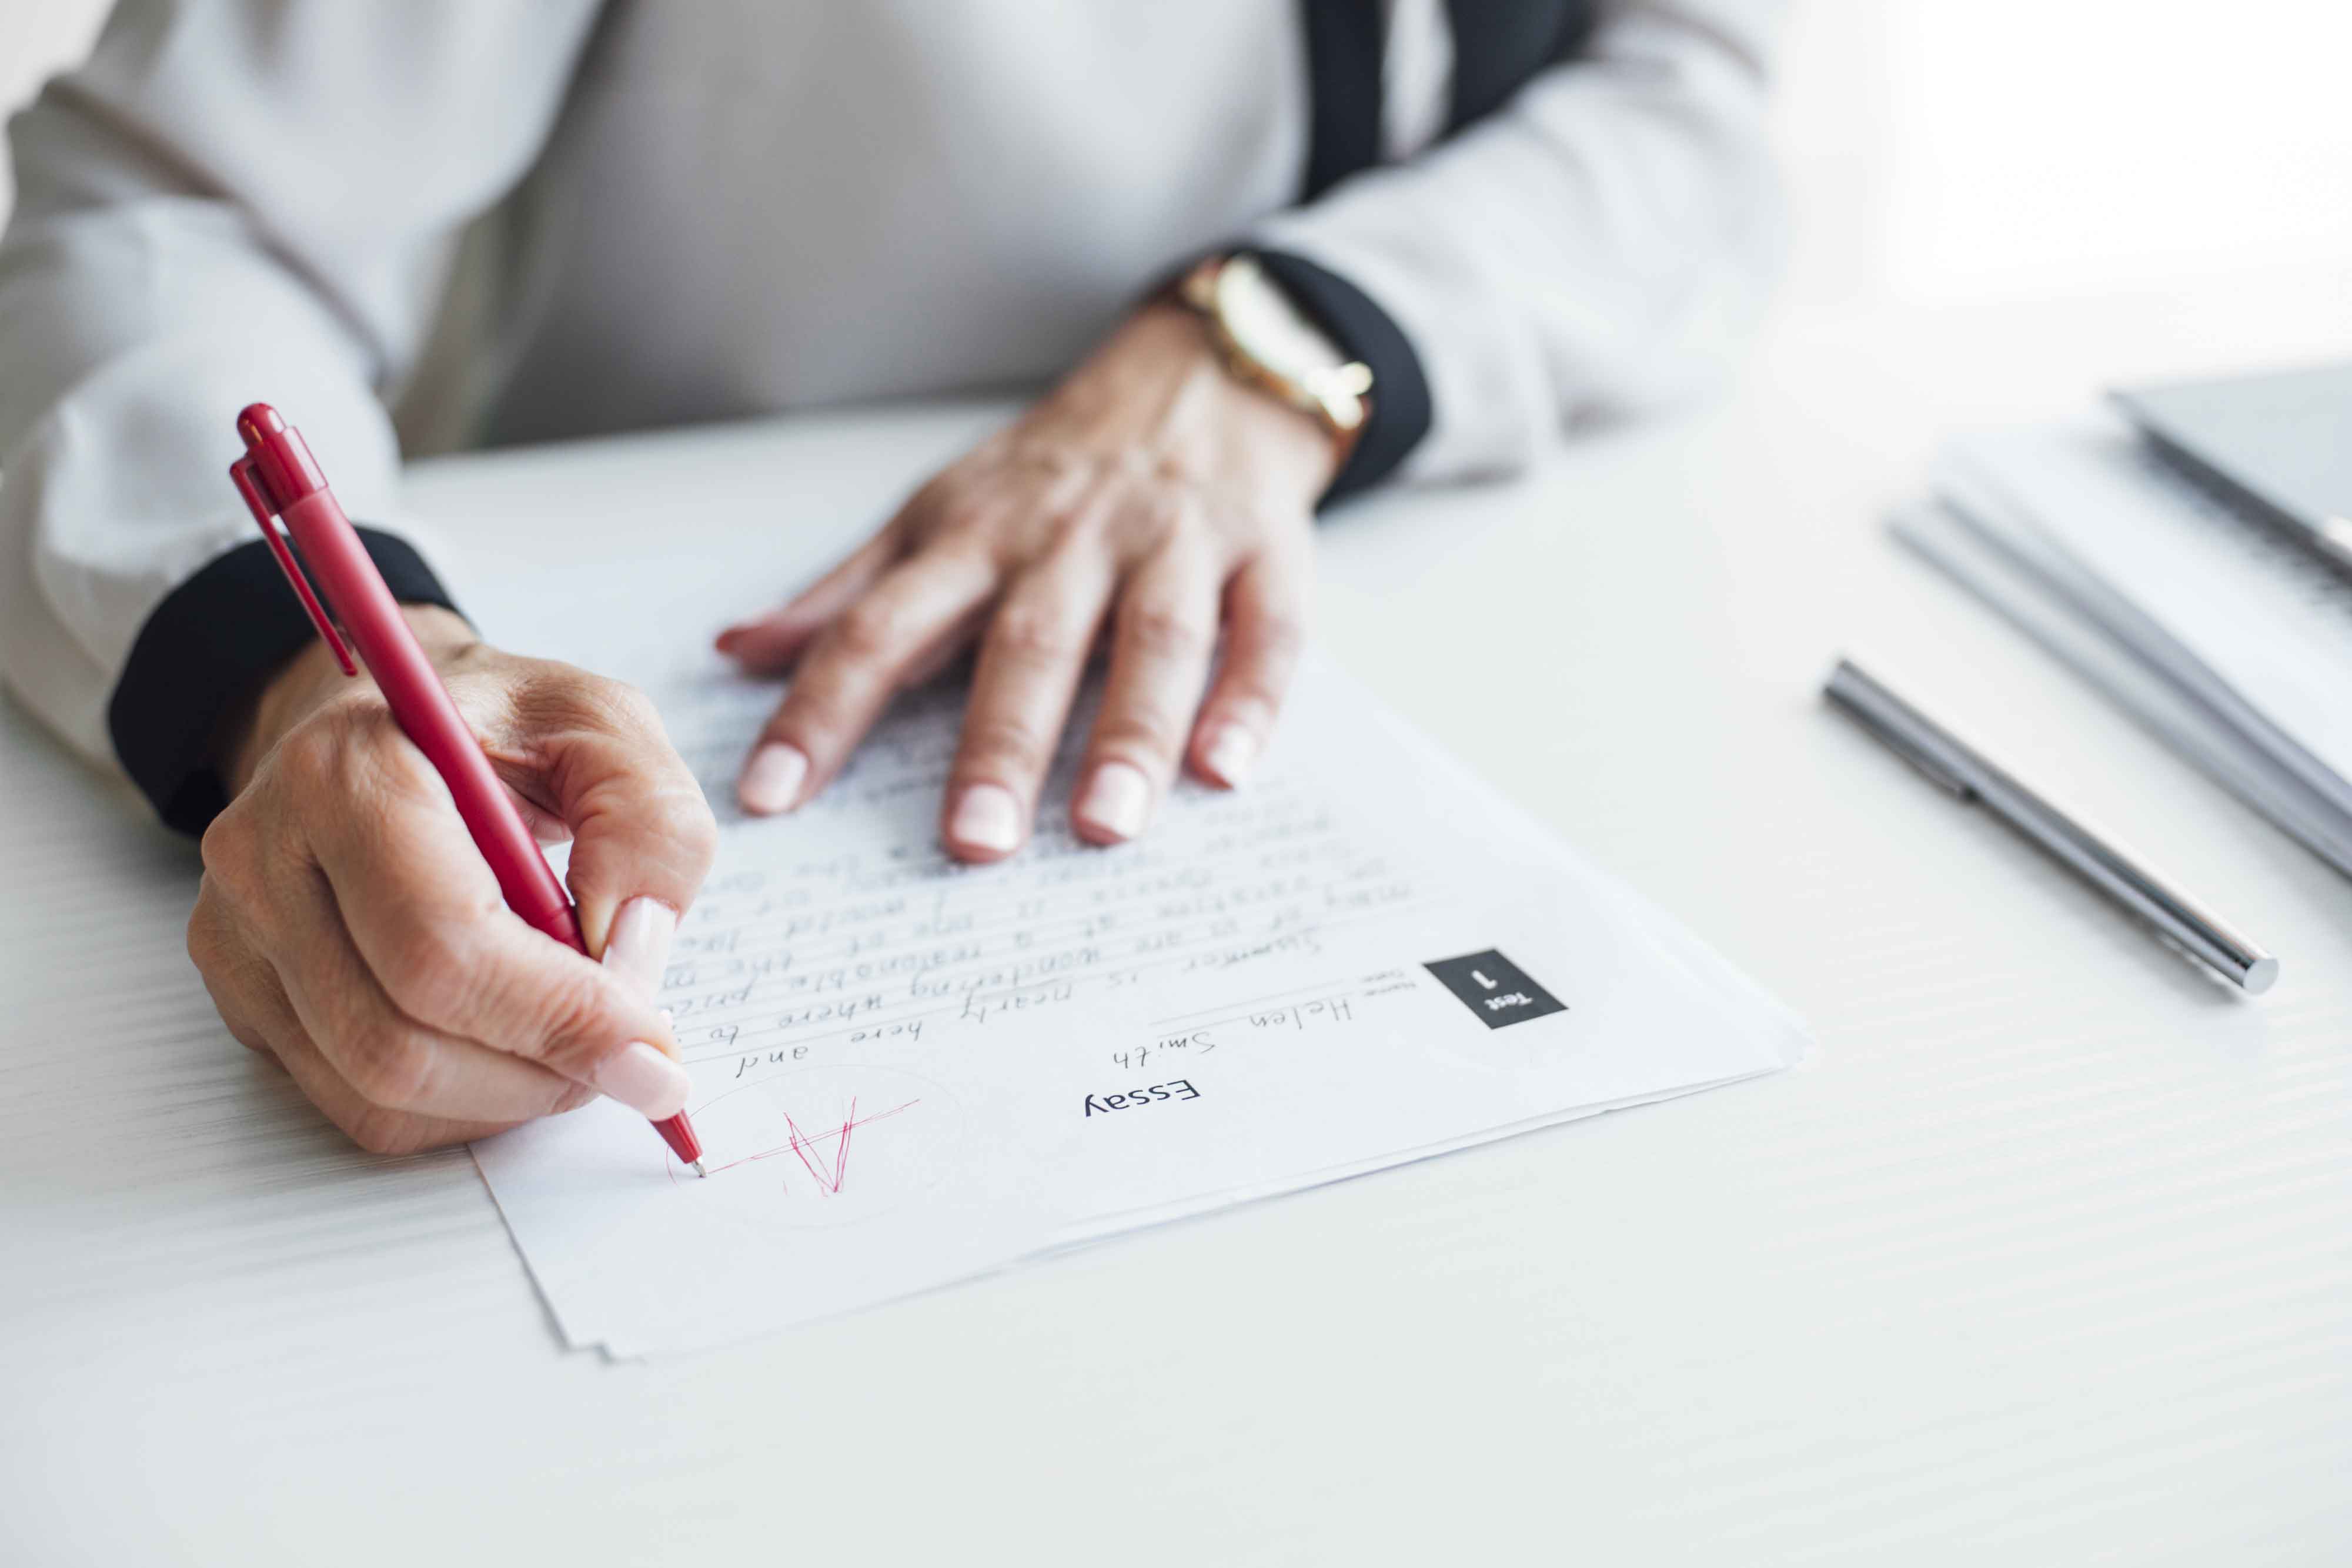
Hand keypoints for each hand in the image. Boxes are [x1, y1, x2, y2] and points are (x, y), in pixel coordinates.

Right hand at [189, 608, 717, 1154]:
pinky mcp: (245, 995)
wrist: (389, 723)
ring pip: (377, 1093)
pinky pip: (354, 1104)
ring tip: (577, 1043)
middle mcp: (267, 858)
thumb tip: (627, 954)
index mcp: (348, 773)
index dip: (558, 1018)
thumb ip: (648, 825)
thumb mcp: (607, 728)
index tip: (654, 1055)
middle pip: (398, 1041)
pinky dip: (458, 1105)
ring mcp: (239, 935)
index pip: (441, 944)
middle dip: (540, 1070)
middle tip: (631, 1058)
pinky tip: (513, 1047)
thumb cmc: (500, 727)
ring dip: (506, 1096)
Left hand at [718, 301, 1337, 860]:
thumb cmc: (1049, 474)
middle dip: (999, 742)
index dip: (822, 708)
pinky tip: (1227, 768)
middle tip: (972, 841)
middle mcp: (1068, 541)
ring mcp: (1171, 544)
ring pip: (1154, 638)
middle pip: (1028, 643)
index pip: (880, 627)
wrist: (1194, 379)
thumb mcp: (938, 516)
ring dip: (1130, 732)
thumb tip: (739, 652)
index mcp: (972, 538)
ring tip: (1106, 825)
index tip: (771, 796)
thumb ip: (847, 595)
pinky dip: (1250, 697)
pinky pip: (1264, 628)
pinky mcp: (1265, 555)